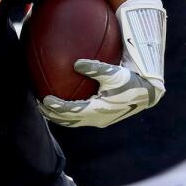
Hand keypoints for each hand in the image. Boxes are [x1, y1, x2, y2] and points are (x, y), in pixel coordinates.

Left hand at [39, 59, 162, 127]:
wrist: (146, 93)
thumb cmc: (130, 80)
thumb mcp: (113, 72)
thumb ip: (95, 68)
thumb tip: (75, 63)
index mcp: (98, 110)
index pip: (72, 111)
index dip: (56, 107)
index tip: (44, 99)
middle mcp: (97, 119)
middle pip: (69, 121)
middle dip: (53, 114)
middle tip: (39, 104)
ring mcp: (99, 120)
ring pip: (73, 122)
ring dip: (59, 117)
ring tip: (46, 108)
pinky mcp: (101, 118)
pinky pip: (80, 118)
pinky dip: (69, 114)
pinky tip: (62, 103)